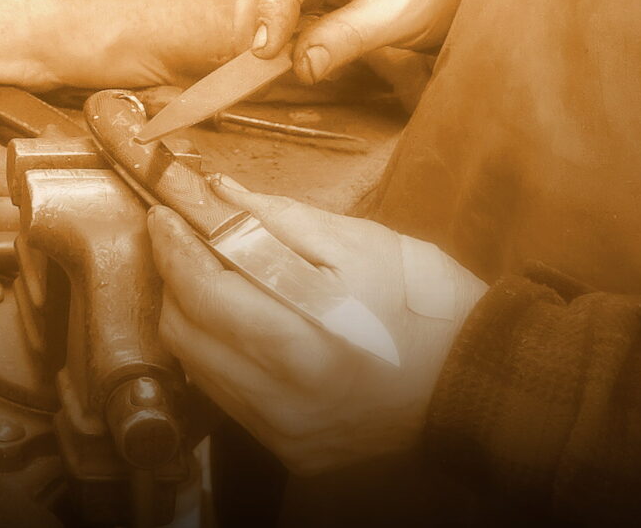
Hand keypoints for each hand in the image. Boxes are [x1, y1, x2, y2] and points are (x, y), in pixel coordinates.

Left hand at [144, 176, 485, 474]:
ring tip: (204, 278)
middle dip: (172, 276)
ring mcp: (290, 427)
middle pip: (189, 328)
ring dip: (186, 316)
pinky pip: (225, 397)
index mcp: (313, 331)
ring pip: (197, 366)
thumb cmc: (425, 304)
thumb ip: (281, 219)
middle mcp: (294, 389)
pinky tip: (232, 326)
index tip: (166, 216)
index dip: (175, 245)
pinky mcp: (292, 448)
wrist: (475, 381)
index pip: (208, 284)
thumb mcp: (361, 243)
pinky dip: (214, 356)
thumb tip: (219, 193)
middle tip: (178, 240)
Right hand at [234, 0, 476, 82]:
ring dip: (262, 22)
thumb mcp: (399, 14)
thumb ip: (348, 38)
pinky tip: (280, 50)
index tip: (265, 48)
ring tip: (268, 65)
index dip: (273, 1)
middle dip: (257, 16)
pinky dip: (276, 20)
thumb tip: (302, 67)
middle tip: (255, 67)